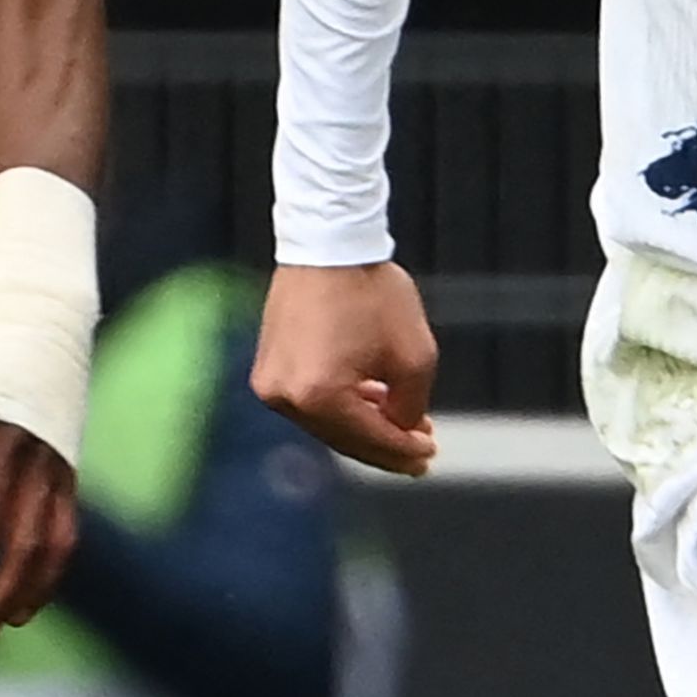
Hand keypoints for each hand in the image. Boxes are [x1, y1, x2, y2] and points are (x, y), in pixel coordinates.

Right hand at [253, 260, 438, 475]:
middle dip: (384, 444)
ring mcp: (270, 383)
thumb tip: (401, 430)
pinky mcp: (266, 366)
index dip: (405, 451)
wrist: (328, 242)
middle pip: (343, 438)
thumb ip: (411, 406)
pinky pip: (308, 400)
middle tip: (418, 449)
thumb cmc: (372, 290)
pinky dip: (339, 405)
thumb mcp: (414, 355)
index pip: (369, 439)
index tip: (430, 455)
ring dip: (363, 425)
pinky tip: (370, 400)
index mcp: (319, 395)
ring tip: (400, 422)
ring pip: (325, 422)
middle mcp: (285, 396)